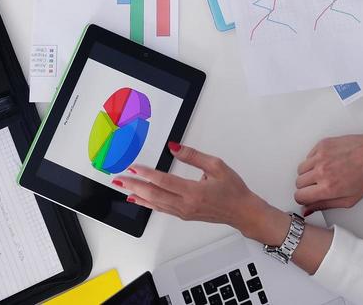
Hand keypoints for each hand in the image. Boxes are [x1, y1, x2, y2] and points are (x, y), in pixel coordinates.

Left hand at [113, 144, 287, 245]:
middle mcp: (186, 205)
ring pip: (155, 204)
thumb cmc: (233, 189)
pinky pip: (162, 209)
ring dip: (138, 195)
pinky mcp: (184, 215)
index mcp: (194, 192)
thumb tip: (174, 147)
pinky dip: (148, 203)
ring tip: (123, 188)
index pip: (164, 181)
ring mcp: (184, 212)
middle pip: (154, 194)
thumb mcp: (216, 165)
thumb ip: (193, 156)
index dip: (146, 174)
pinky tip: (140, 199)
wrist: (243, 212)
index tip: (133, 167)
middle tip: (119, 178)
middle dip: (134, 185)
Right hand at [293, 131, 362, 211]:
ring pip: (300, 169)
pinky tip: (328, 163)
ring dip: (308, 174)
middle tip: (318, 186)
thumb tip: (307, 209)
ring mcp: (321, 156)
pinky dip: (314, 161)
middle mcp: (322, 171)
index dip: (303, 199)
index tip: (307, 198)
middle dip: (306, 187)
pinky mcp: (322, 144)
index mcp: (328, 188)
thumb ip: (325, 205)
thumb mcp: (349, 199)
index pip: (299, 196)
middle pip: (298, 182)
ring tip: (323, 174)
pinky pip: (308, 156)